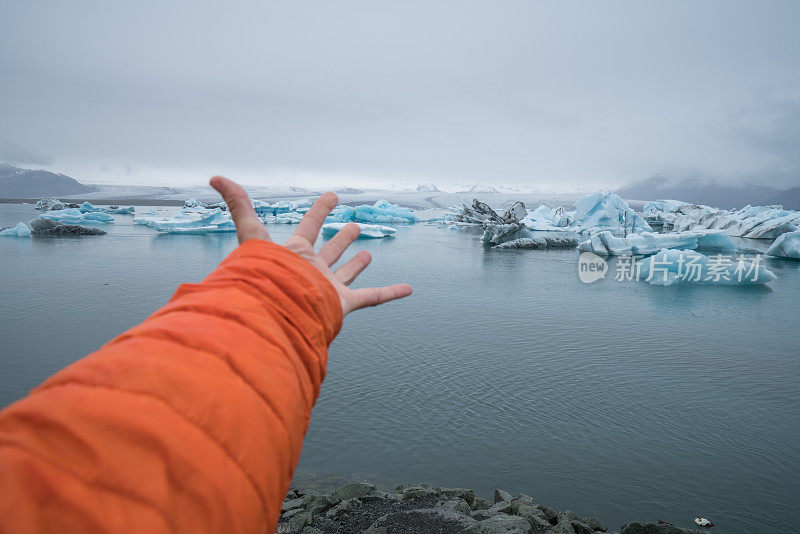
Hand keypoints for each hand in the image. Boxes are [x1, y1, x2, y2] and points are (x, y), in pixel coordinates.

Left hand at [210, 176, 411, 314]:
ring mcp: (328, 288)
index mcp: (295, 252)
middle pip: (329, 250)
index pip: (309, 226)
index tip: (332, 195)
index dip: (320, 210)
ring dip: (356, 264)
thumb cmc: (263, 276)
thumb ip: (237, 205)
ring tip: (368, 254)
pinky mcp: (343, 304)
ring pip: (346, 273)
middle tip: (354, 226)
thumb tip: (215, 176)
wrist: (275, 314)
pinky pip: (372, 298)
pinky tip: (407, 289)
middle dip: (341, 239)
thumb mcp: (251, 234)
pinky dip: (390, 293)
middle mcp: (312, 269)